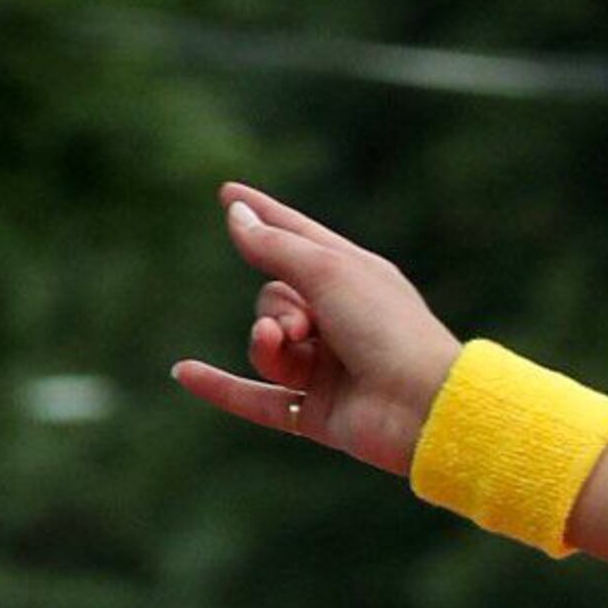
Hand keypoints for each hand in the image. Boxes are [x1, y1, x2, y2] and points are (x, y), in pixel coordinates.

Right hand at [169, 187, 460, 476]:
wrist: (424, 407)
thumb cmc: (388, 329)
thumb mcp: (328, 271)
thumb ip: (277, 246)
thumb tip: (237, 214)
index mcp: (354, 276)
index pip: (297, 237)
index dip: (264, 216)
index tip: (229, 194)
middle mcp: (341, 320)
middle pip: (273, 297)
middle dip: (276, 307)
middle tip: (305, 323)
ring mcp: (329, 368)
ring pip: (267, 346)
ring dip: (267, 344)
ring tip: (290, 348)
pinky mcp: (318, 413)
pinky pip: (258, 399)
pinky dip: (222, 388)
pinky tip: (183, 373)